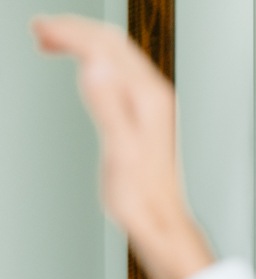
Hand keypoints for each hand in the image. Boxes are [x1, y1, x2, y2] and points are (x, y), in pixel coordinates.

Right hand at [32, 14, 212, 278]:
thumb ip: (108, 108)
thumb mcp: (119, 152)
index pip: (105, 47)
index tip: (40, 28)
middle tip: (40, 29)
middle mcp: (155, 95)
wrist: (161, 218)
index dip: (70, 32)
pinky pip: (120, 73)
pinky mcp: (148, 114)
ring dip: (85, 42)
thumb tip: (94, 68)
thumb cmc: (141, 195)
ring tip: (52, 42)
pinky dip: (96, 61)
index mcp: (148, 98)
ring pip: (117, 55)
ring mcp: (154, 103)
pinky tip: (83, 71)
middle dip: (76, 30)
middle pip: (113, 43)